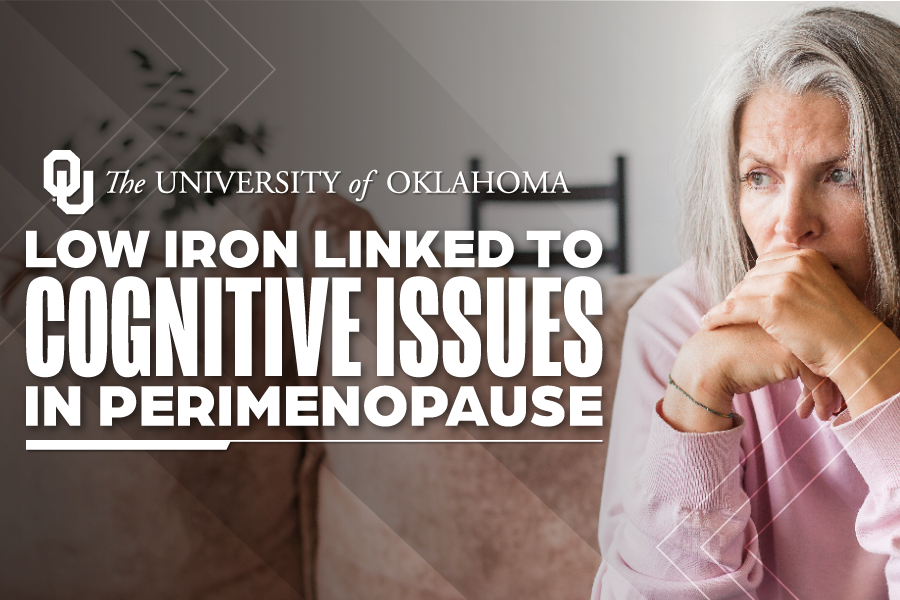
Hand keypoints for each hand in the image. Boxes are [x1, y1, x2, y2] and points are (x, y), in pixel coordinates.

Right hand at [663, 324, 835, 432]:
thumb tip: (798, 363)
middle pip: (824, 349)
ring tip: (825, 411)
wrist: (706, 363)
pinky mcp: (790, 355)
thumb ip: (776, 340)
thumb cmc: (725, 355)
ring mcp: (792, 335)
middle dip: (830, 378)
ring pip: (825, 363)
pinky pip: (817, 378)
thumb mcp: (754, 340)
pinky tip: (815, 413)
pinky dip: (819, 398)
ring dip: (828, 391)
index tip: (823, 383)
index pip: (815, 335)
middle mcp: (790, 319)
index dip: (822, 360)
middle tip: (833, 401)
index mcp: (781, 311)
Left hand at [701, 249, 899, 417]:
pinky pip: (733, 309)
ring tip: (715, 319)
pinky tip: (707, 325)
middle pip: (751, 277)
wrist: (855, 348)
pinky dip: (718, 317)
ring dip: (727, 307)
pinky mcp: (772, 305)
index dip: (754, 282)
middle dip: (741, 295)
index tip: (745, 297)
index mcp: (807, 257)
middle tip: (729, 312)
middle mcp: (795, 264)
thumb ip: (798, 281)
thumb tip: (764, 283)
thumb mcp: (822, 291)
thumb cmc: (839, 327)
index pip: (766, 263)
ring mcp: (784, 283)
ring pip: (740, 292)